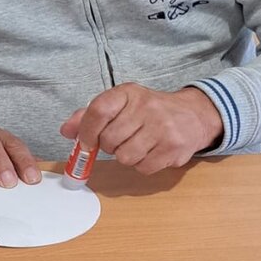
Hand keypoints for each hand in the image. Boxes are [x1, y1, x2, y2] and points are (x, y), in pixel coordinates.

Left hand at [61, 84, 222, 173]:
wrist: (193, 116)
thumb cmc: (150, 112)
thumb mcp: (122, 105)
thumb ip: (92, 116)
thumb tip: (66, 131)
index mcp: (129, 93)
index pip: (98, 111)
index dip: (86, 132)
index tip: (86, 144)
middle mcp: (147, 107)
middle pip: (110, 140)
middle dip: (110, 147)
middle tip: (122, 140)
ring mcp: (162, 128)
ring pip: (125, 157)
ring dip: (127, 157)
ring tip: (139, 145)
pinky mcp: (173, 148)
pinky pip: (143, 168)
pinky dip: (143, 165)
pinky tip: (152, 152)